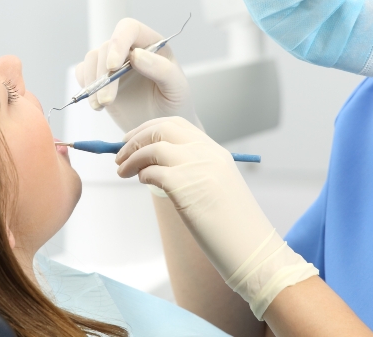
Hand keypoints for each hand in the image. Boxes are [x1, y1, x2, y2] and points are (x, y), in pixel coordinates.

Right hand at [76, 18, 200, 132]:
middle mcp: (130, 50)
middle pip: (107, 48)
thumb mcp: (177, 88)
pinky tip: (98, 105)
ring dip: (93, 82)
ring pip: (92, 59)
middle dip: (104, 75)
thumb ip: (162, 70)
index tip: (113, 66)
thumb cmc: (174, 105)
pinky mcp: (101, 79)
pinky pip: (84, 73)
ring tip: (103, 104)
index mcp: (152, 44)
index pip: (130, 29)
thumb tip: (136, 55)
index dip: (119, 42)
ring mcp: (114, 64)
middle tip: (108, 101)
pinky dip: (86, 88)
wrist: (161, 129)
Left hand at [115, 117, 317, 318]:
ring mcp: (196, 167)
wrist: (251, 248)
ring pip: (153, 147)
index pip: (177, 125)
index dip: (150, 128)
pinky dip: (141, 173)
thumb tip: (155, 166)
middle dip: (136, 137)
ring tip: (122, 171)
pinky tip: (142, 182)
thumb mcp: (216, 186)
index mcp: (215, 151)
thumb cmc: (232, 226)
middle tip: (120, 152)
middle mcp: (206, 153)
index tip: (134, 139)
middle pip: (162, 129)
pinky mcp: (184, 185)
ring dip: (132, 157)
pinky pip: (152, 170)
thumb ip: (193, 170)